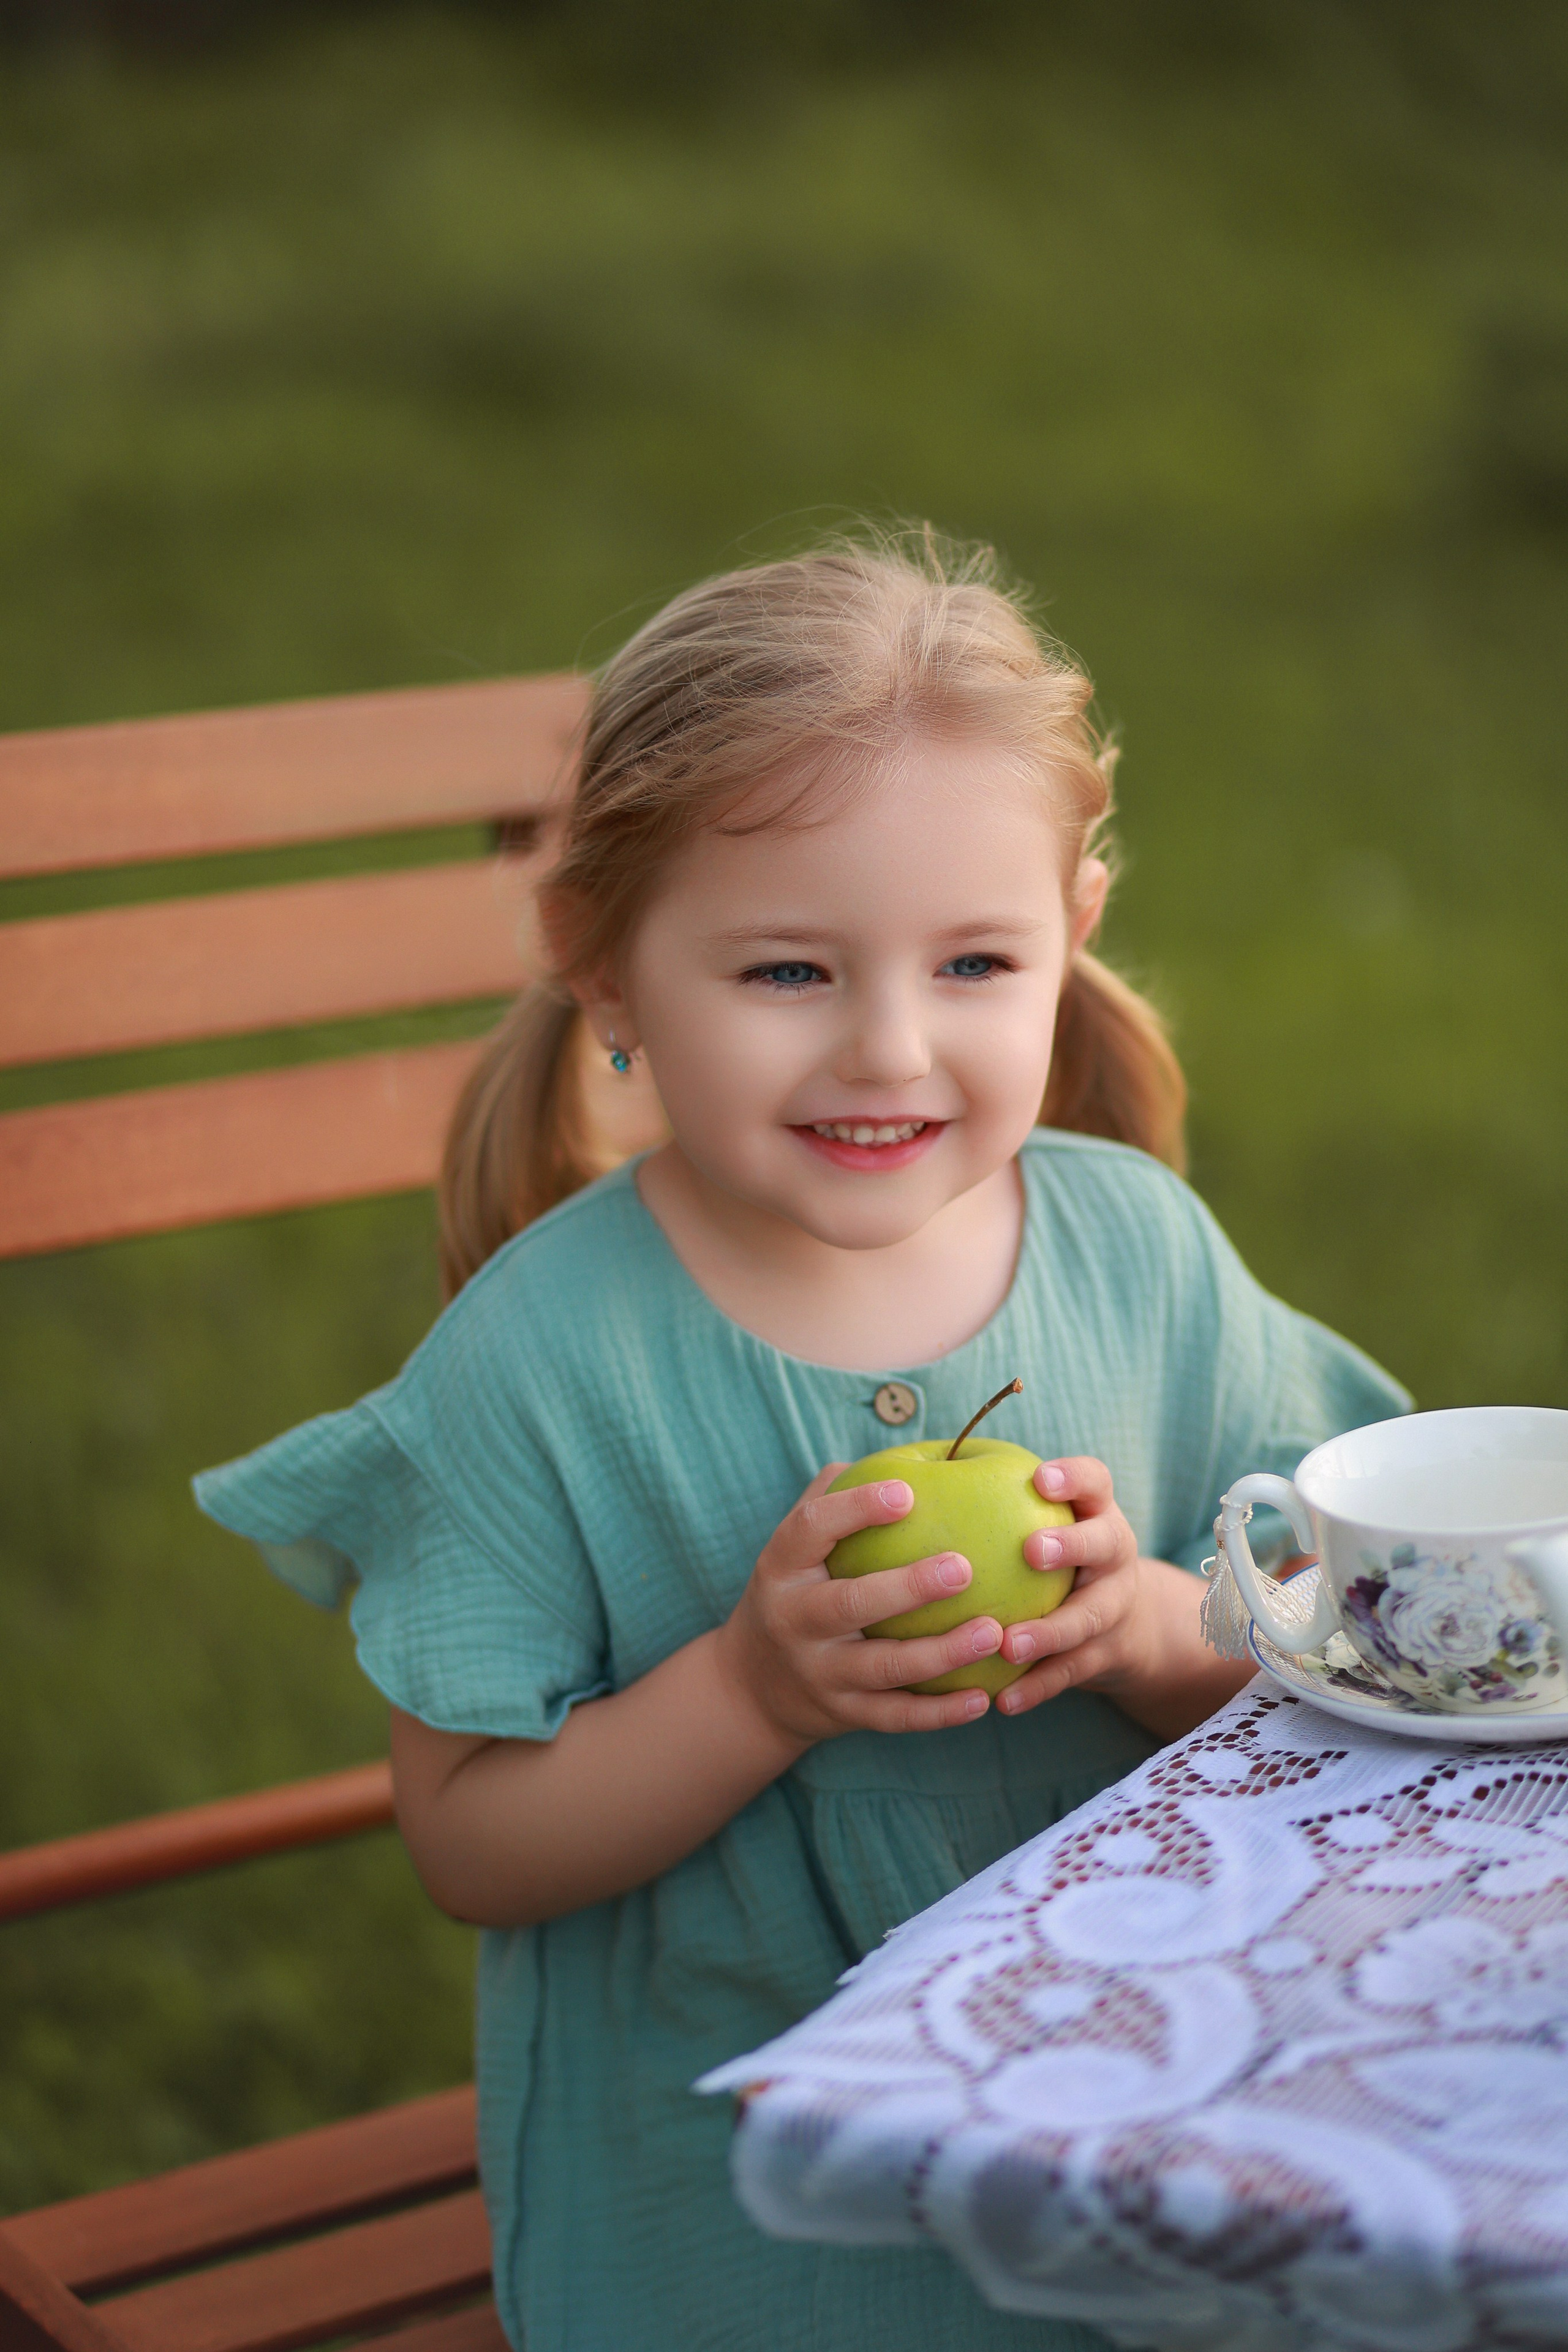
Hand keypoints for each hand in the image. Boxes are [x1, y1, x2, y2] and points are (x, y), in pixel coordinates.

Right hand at [716, 1467, 1004, 1746]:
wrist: (752, 1686)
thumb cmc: (798, 1588)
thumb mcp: (797, 1545)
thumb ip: (839, 1495)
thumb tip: (913, 1453)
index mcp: (782, 1567)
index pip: (810, 1529)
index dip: (855, 1509)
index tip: (907, 1492)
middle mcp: (794, 1620)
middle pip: (848, 1605)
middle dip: (907, 1588)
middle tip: (963, 1567)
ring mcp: (819, 1672)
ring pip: (882, 1668)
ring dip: (941, 1653)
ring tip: (994, 1631)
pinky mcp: (844, 1714)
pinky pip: (897, 1716)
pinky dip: (940, 1713)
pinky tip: (984, 1697)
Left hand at [993, 1455, 1153, 1716]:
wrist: (1119, 1621)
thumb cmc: (1049, 1554)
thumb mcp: (1038, 1519)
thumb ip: (984, 1496)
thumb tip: (875, 1471)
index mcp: (1094, 1511)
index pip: (1095, 1480)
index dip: (1073, 1477)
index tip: (1040, 1479)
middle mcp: (1112, 1554)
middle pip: (1104, 1544)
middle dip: (1071, 1545)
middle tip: (1030, 1551)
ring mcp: (1113, 1606)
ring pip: (1086, 1619)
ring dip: (1049, 1633)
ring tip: (1008, 1645)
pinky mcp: (1104, 1655)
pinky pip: (1069, 1673)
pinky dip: (1037, 1687)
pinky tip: (1003, 1701)